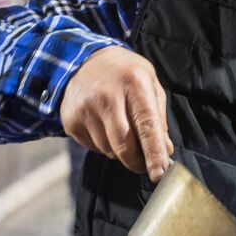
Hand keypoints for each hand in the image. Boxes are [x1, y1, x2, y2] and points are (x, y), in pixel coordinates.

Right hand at [59, 46, 173, 181]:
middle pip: (124, 146)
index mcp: (134, 83)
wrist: (83, 61)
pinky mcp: (71, 120)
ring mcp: (85, 108)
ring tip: (120, 131)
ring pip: (109, 150)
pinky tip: (103, 127)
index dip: (154, 154)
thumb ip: (158, 117)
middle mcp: (107, 95)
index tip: (159, 174)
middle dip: (137, 162)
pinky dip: (103, 146)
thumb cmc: (125, 74)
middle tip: (143, 164)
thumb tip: (164, 151)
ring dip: (119, 152)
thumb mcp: (149, 84)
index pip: (147, 126)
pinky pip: (93, 148)